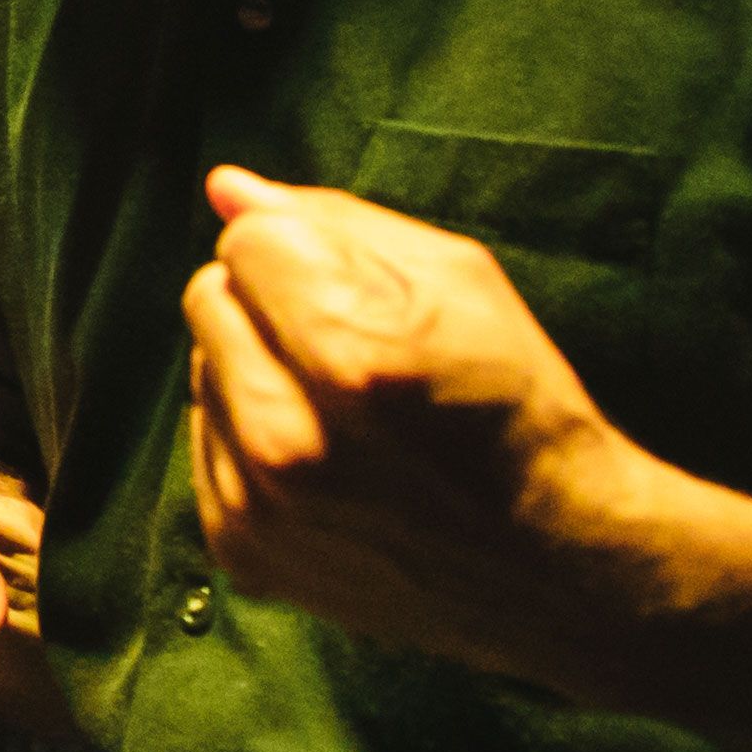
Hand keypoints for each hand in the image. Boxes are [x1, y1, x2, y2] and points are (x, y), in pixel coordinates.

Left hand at [180, 165, 654, 680]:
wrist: (550, 565)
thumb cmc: (517, 409)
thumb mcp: (462, 285)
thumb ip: (335, 225)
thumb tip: (226, 187)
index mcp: (351, 357)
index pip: (248, 243)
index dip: (299, 249)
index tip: (345, 282)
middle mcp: (289, 438)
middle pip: (208, 299)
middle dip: (268, 300)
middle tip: (344, 339)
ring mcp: (259, 503)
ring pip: (201, 368)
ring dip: (255, 367)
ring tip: (342, 406)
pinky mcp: (241, 548)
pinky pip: (203, 442)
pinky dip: (248, 435)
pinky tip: (323, 455)